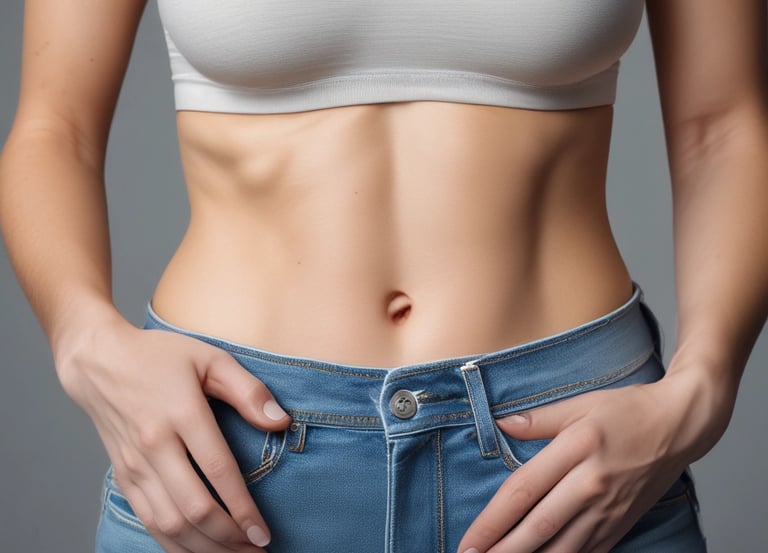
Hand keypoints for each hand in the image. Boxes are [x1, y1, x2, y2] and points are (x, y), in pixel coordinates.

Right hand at [57, 317, 290, 552]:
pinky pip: (149, 522)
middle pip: (193, 508)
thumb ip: (248, 391)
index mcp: (181, 413)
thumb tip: (281, 421)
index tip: (264, 532)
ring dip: (204, 549)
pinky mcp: (124, 477)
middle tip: (258, 551)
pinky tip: (199, 552)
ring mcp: (135, 465)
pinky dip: (174, 545)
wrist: (98, 361)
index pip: (218, 471)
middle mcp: (155, 445)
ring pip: (169, 524)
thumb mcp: (211, 358)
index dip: (243, 508)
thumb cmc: (160, 357)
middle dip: (228, 539)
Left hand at [456, 379, 698, 552]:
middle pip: (538, 527)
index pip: (523, 492)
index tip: (467, 540)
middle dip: (502, 550)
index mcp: (576, 450)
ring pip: (563, 548)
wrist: (680, 426)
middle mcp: (591, 485)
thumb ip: (538, 419)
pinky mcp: (621, 524)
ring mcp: (608, 510)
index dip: (491, 520)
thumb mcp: (581, 404)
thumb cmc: (628, 411)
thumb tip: (501, 425)